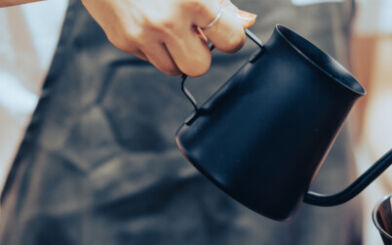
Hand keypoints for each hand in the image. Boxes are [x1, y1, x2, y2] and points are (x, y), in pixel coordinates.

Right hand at [81, 0, 256, 75]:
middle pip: (200, 67)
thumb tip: (247, 22)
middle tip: (191, 32)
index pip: (231, 41)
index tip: (222, 30)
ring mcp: (142, 34)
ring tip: (167, 26)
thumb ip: (221, 2)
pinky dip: (153, 47)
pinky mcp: (122, 40)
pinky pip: (149, 59)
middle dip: (199, 53)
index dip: (229, 37)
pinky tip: (147, 21)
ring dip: (176, 53)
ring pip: (173, 69)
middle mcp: (167, 21)